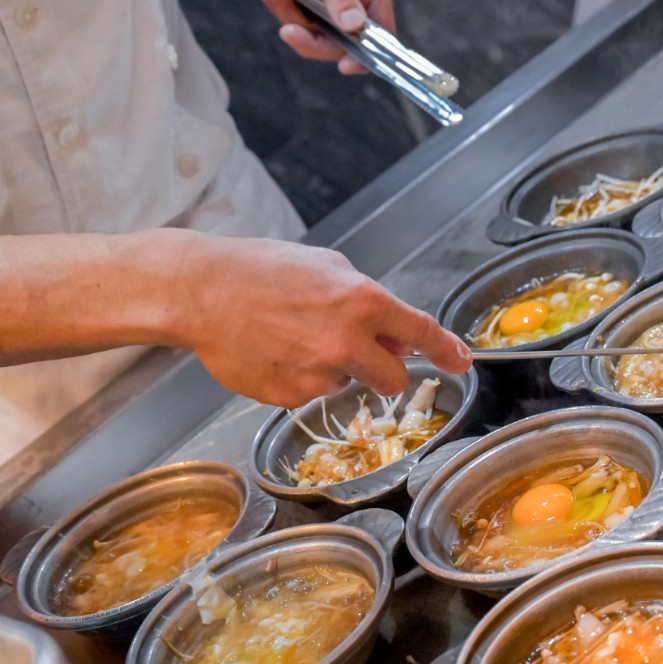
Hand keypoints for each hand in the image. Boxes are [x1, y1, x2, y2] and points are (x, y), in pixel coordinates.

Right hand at [165, 230, 470, 407]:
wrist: (199, 291)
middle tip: (357, 350)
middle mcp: (347, 343)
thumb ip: (370, 302)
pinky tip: (275, 351)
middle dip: (384, 369)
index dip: (447, 351)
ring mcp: (318, 374)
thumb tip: (396, 336)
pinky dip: (301, 378)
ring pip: (348, 385)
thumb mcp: (328, 267)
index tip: (462, 362)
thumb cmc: (261, 269)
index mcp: (363, 302)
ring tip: (294, 337)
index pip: (422, 333)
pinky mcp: (289, 396)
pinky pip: (311, 394)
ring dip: (334, 369)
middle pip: (393, 379)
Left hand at [256, 0, 394, 74]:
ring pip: (309, 28)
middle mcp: (352, 5)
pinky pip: (291, 12)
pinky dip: (279, 2)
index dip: (364, 57)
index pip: (377, 38)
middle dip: (309, 38)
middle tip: (289, 30)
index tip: (346, 66)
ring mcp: (327, 4)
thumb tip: (353, 24)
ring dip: (287, 14)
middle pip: (337, 41)